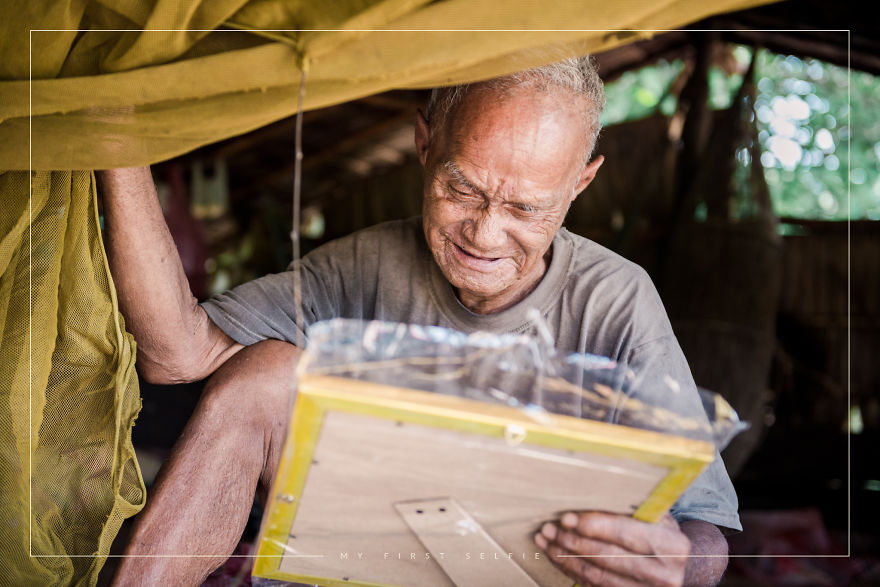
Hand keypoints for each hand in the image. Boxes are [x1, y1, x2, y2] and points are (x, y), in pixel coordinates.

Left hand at [534, 511, 690, 586]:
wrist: (689, 571)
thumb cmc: (668, 536)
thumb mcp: (662, 519)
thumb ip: (637, 509)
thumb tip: (599, 489)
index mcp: (670, 545)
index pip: (627, 534)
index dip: (595, 526)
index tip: (568, 518)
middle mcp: (660, 572)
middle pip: (607, 557)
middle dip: (572, 542)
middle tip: (548, 528)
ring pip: (597, 576)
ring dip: (565, 558)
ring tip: (545, 541)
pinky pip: (595, 586)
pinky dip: (572, 571)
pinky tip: (557, 557)